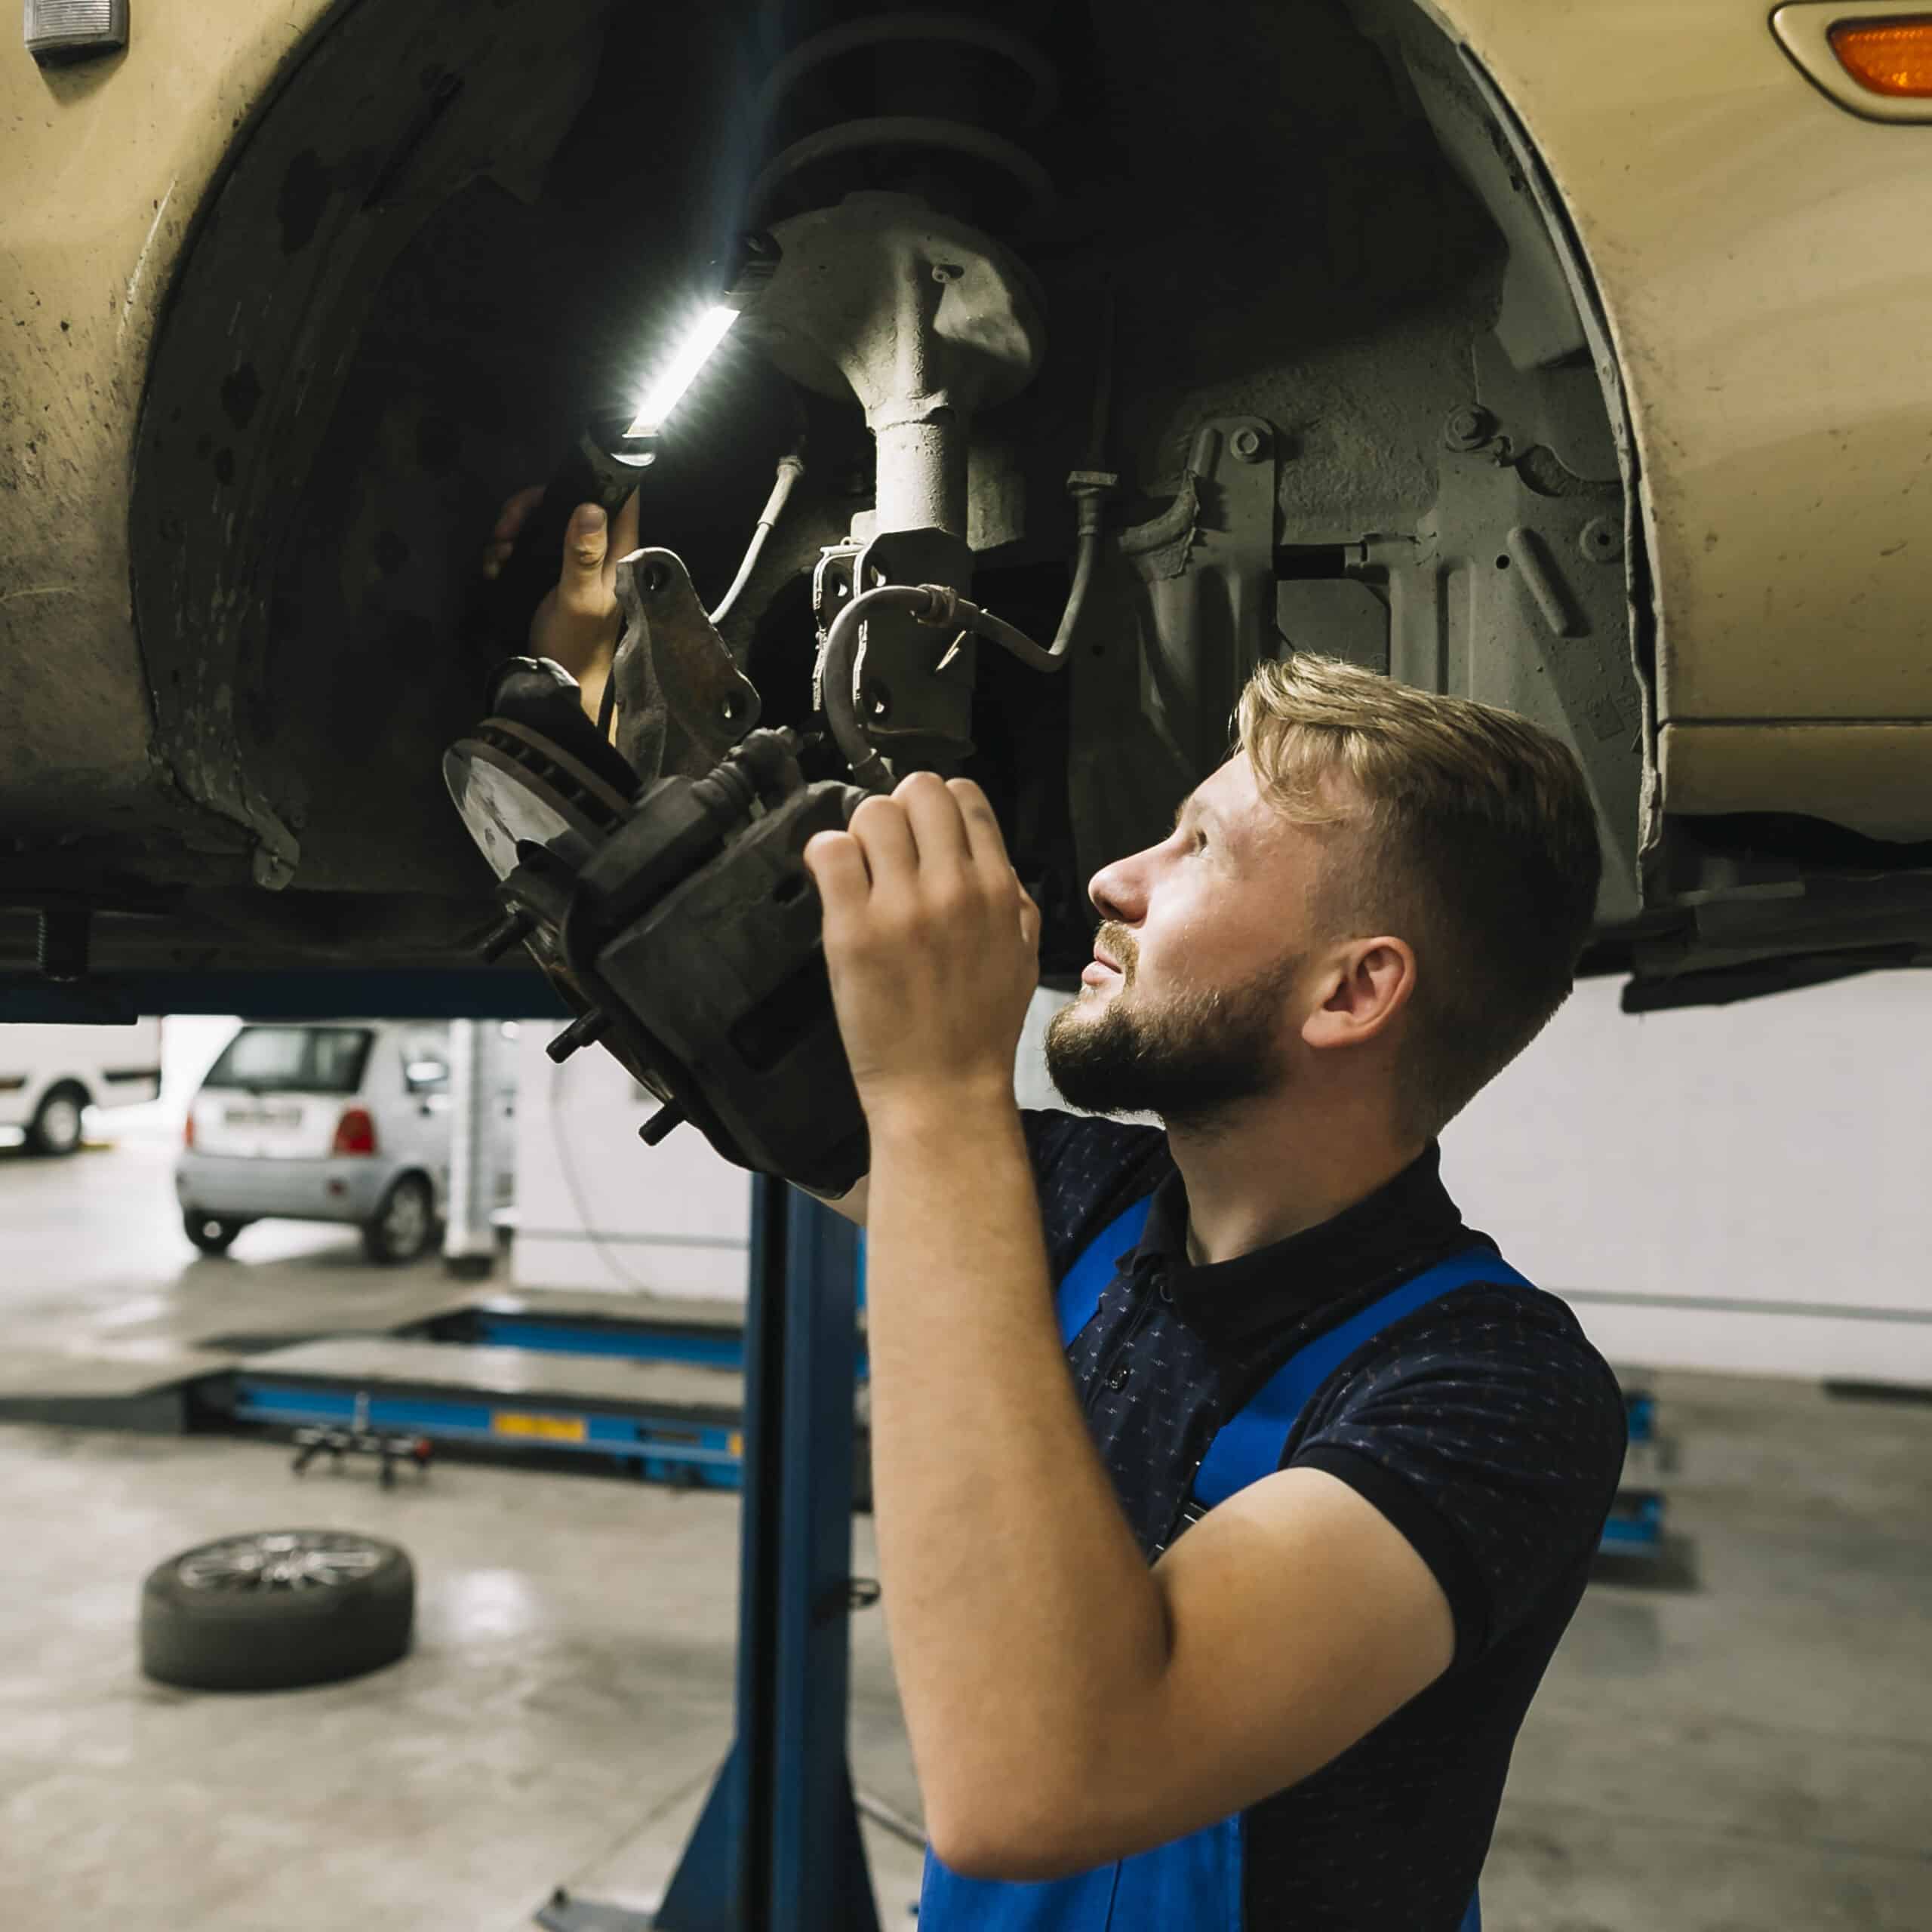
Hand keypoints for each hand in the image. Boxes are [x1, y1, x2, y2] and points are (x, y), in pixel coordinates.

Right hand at [482, 484, 639, 727]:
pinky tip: (494, 567)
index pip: (619, 499)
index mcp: (617, 553)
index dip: (591, 479)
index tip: (552, 484)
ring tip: (497, 555)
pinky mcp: (550, 575)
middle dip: (530, 509)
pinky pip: (527, 548)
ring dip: (513, 532)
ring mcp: (572, 563)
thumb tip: (591, 506)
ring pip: (543, 524)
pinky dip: (507, 552)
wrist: (558, 683)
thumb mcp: (579, 598)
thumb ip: (585, 555)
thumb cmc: (575, 643)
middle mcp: (598, 552)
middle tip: (504, 529)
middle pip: (568, 504)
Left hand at [804, 773, 1039, 1118]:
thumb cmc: (980, 1030)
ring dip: (861, 835)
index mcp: (997, 889)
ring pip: (872, 813)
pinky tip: (834, 882)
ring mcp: (901, 907)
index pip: (965, 797)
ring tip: (861, 872)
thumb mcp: (1022, 953)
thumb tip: (984, 855)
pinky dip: (826, 856)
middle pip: (918, 790)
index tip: (922, 834)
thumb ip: (1010, 896)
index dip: (938, 808)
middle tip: (888, 851)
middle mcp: (953, 887)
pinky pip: (831, 852)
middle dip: (899, 812)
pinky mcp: (852, 931)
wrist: (944, 1090)